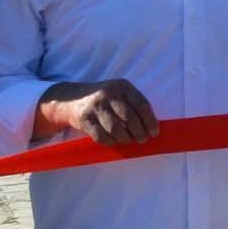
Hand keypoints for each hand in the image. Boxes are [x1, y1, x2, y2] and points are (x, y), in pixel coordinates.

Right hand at [39, 78, 159, 146]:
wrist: (72, 99)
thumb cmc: (105, 98)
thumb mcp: (120, 93)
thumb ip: (134, 104)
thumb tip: (152, 126)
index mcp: (123, 86)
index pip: (142, 105)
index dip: (150, 121)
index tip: (154, 132)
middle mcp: (109, 94)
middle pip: (129, 117)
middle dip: (139, 132)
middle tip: (143, 139)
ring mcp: (95, 106)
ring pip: (115, 128)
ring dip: (125, 138)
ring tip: (129, 140)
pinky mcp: (84, 119)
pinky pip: (100, 136)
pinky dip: (111, 142)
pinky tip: (115, 141)